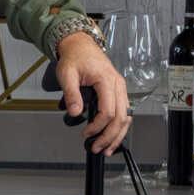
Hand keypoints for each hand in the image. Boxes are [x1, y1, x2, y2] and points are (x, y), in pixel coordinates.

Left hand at [55, 33, 132, 154]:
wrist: (80, 46)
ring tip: (107, 148)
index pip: (108, 110)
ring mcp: (120, 88)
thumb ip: (71, 94)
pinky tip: (112, 137)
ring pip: (126, 117)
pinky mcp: (118, 92)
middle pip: (121, 117)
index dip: (98, 126)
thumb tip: (75, 112)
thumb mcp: (67, 74)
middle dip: (110, 136)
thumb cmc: (75, 57)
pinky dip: (120, 127)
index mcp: (106, 79)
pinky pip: (124, 112)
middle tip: (97, 148)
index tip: (86, 133)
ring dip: (118, 135)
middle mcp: (118, 85)